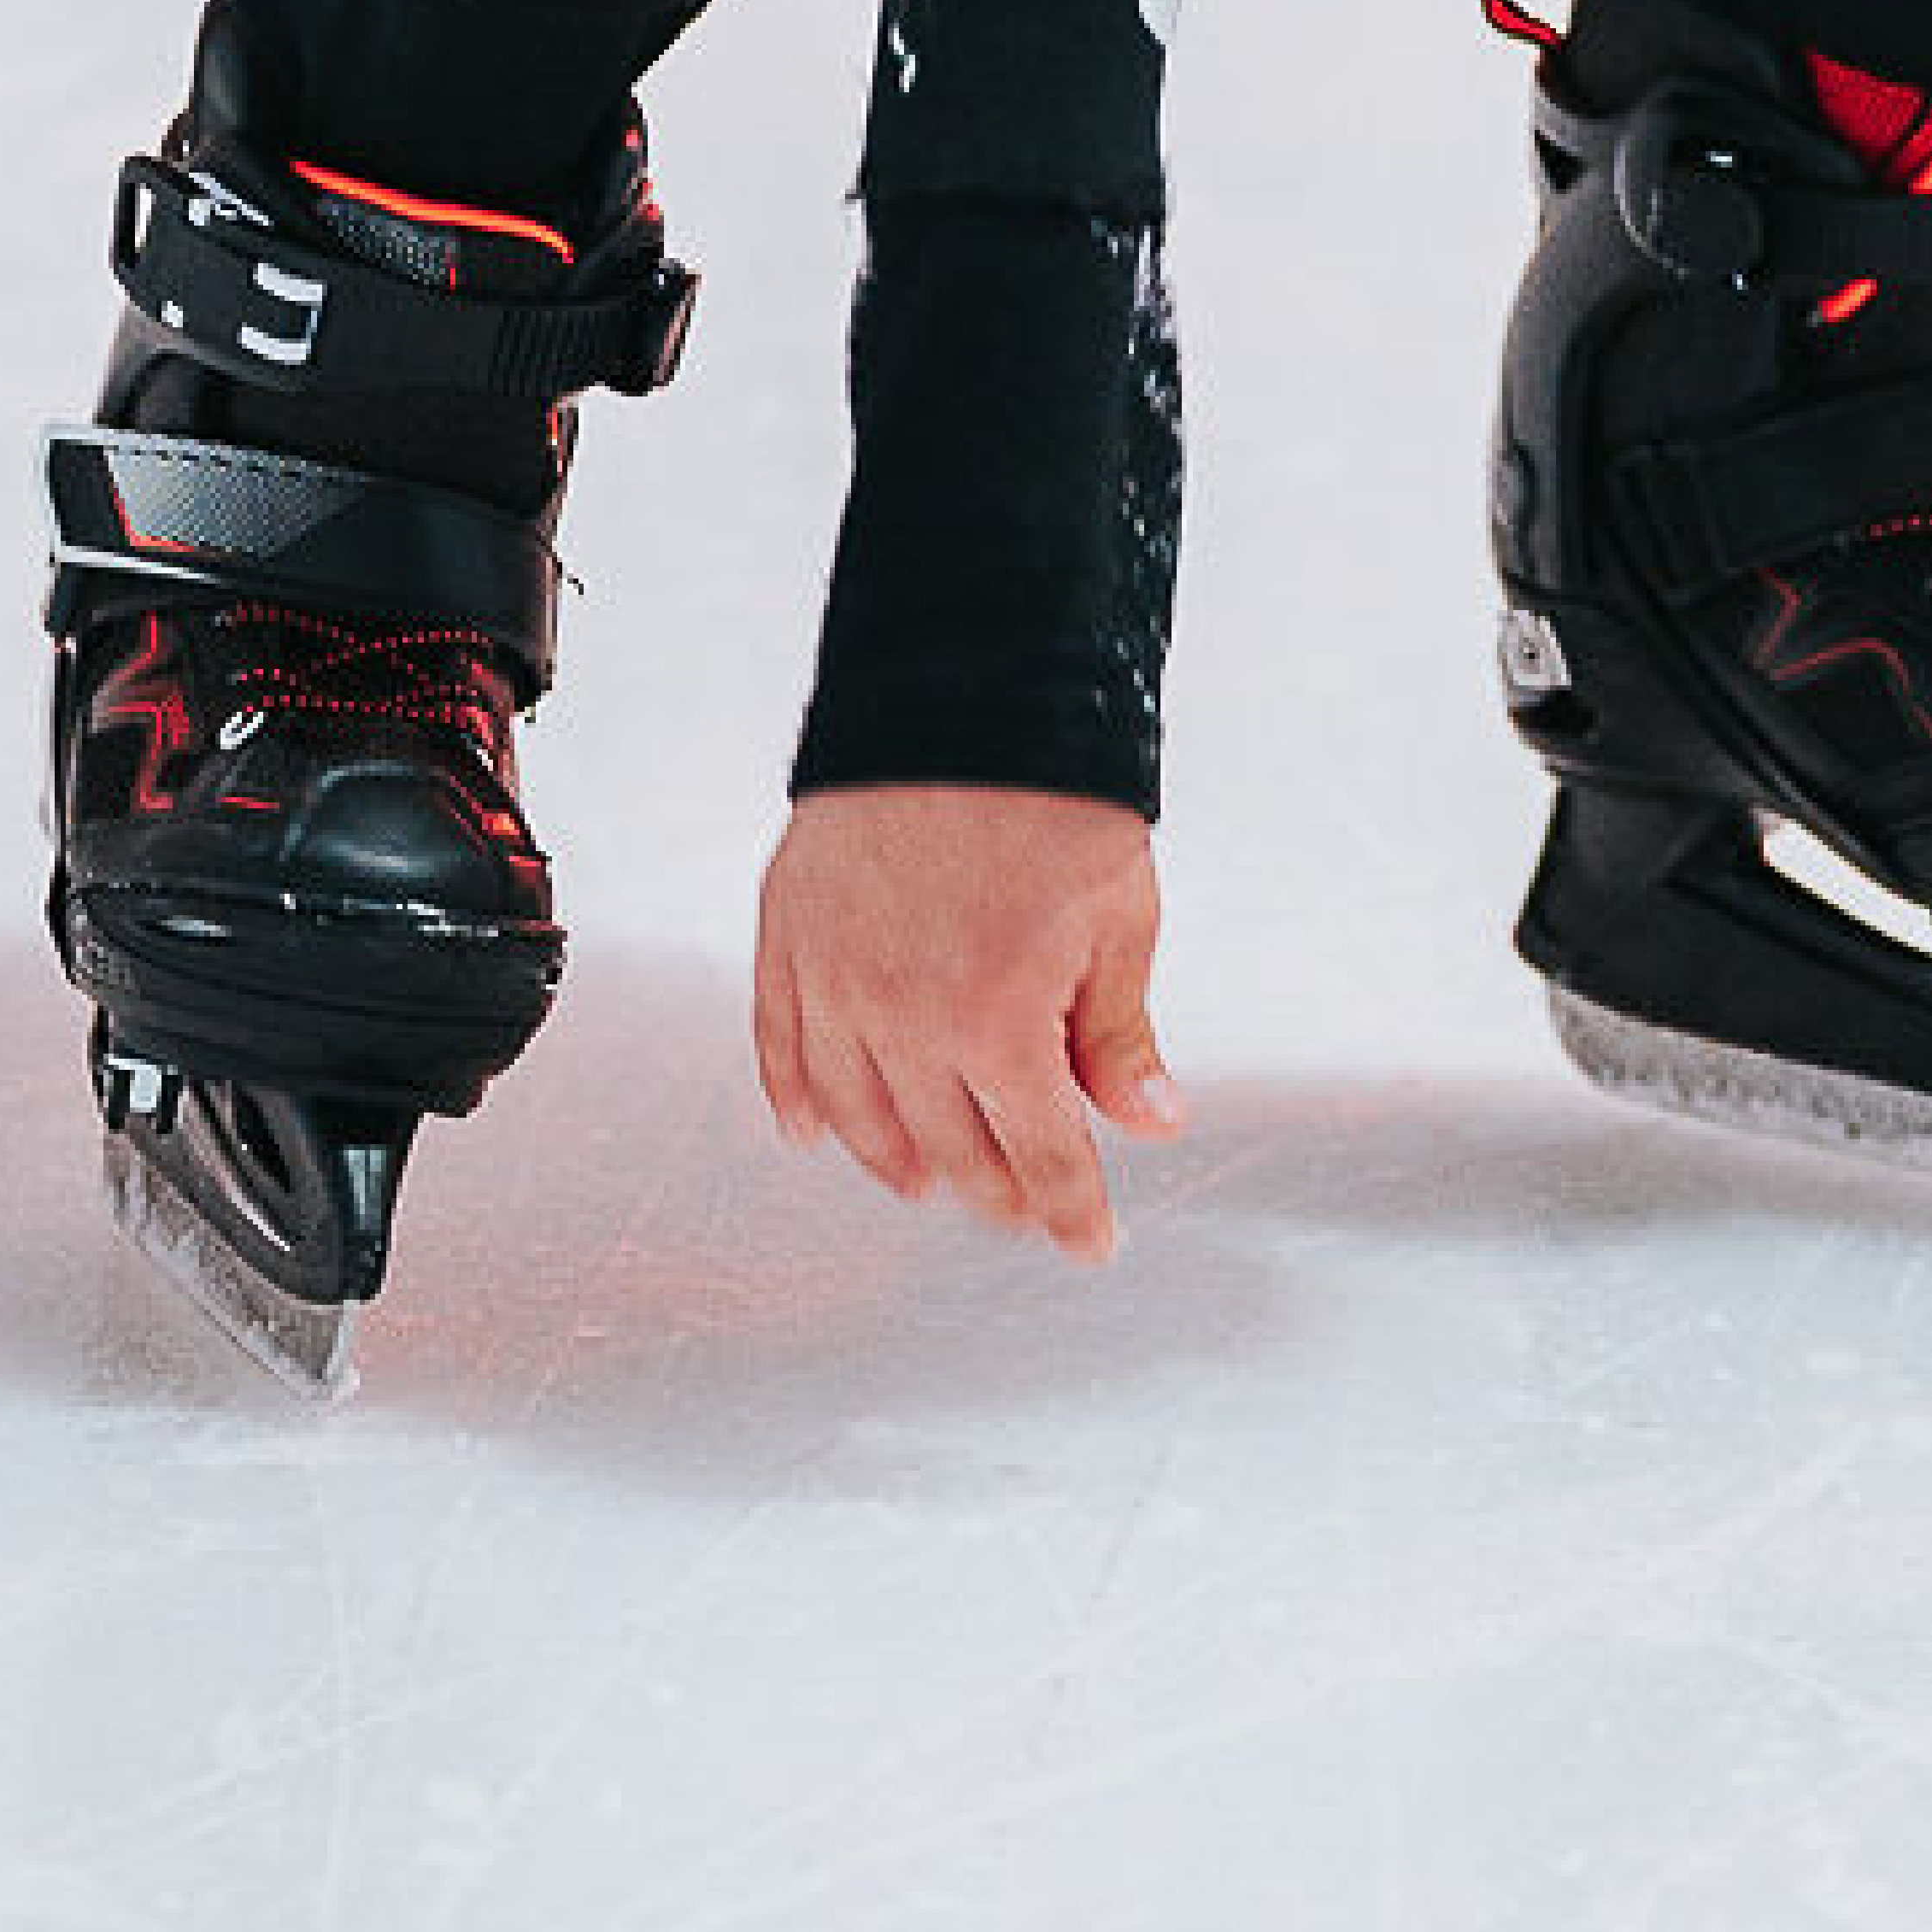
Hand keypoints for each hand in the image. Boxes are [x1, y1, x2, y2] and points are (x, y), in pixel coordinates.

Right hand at [753, 781, 1186, 1254]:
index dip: (1071, 1212)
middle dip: (997, 1193)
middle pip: (951, 1151)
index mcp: (999, 1021)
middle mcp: (905, 1021)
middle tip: (1025, 1206)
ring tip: (932, 1184)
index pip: (1040, 1156)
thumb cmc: (1053, 792)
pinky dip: (797, 1102)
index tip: (1090, 1243)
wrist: (964, 688)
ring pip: (859, 1119)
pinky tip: (813, 1134)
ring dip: (899, 1163)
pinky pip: (780, 1049)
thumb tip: (1151, 1123)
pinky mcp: (787, 938)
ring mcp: (834, 983)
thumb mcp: (1121, 915)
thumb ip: (1121, 1034)